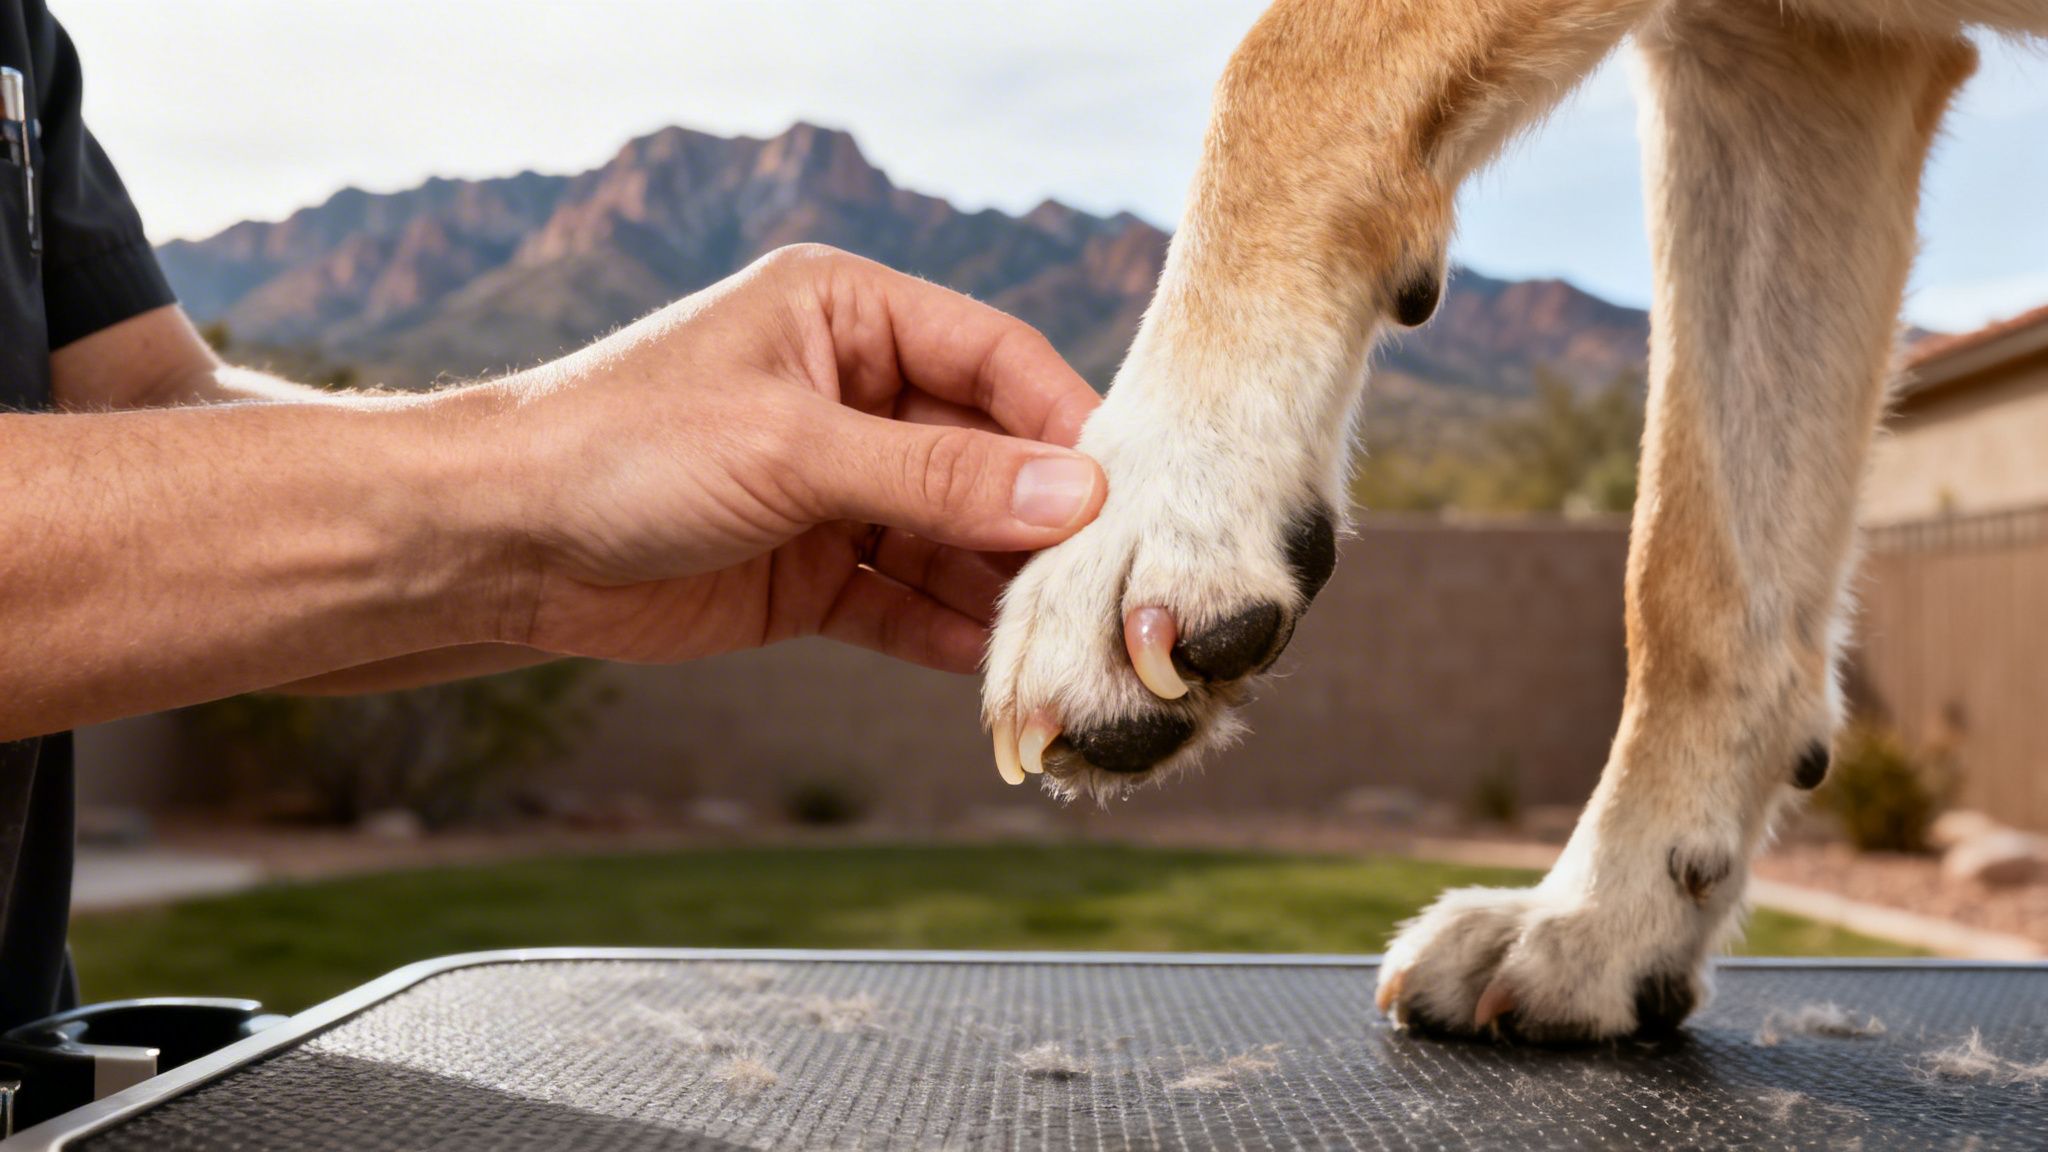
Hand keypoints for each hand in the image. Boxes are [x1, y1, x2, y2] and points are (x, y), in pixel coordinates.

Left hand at [492, 245, 1105, 672]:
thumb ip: (938, 474)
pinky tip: (990, 668)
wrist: (496, 545)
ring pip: (952, 536)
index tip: (1127, 491)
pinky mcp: (812, 569)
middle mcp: (854, 393)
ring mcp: (835, 486)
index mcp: (849, 314)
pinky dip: (943, 632)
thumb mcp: (792, 447)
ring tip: (1059, 640)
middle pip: (987, 455)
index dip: (1064, 424)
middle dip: (1039, 520)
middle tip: (1103, 582)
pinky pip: (904, 599)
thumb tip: (1076, 493)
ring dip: (999, 587)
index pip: (996, 359)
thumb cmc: (625, 447)